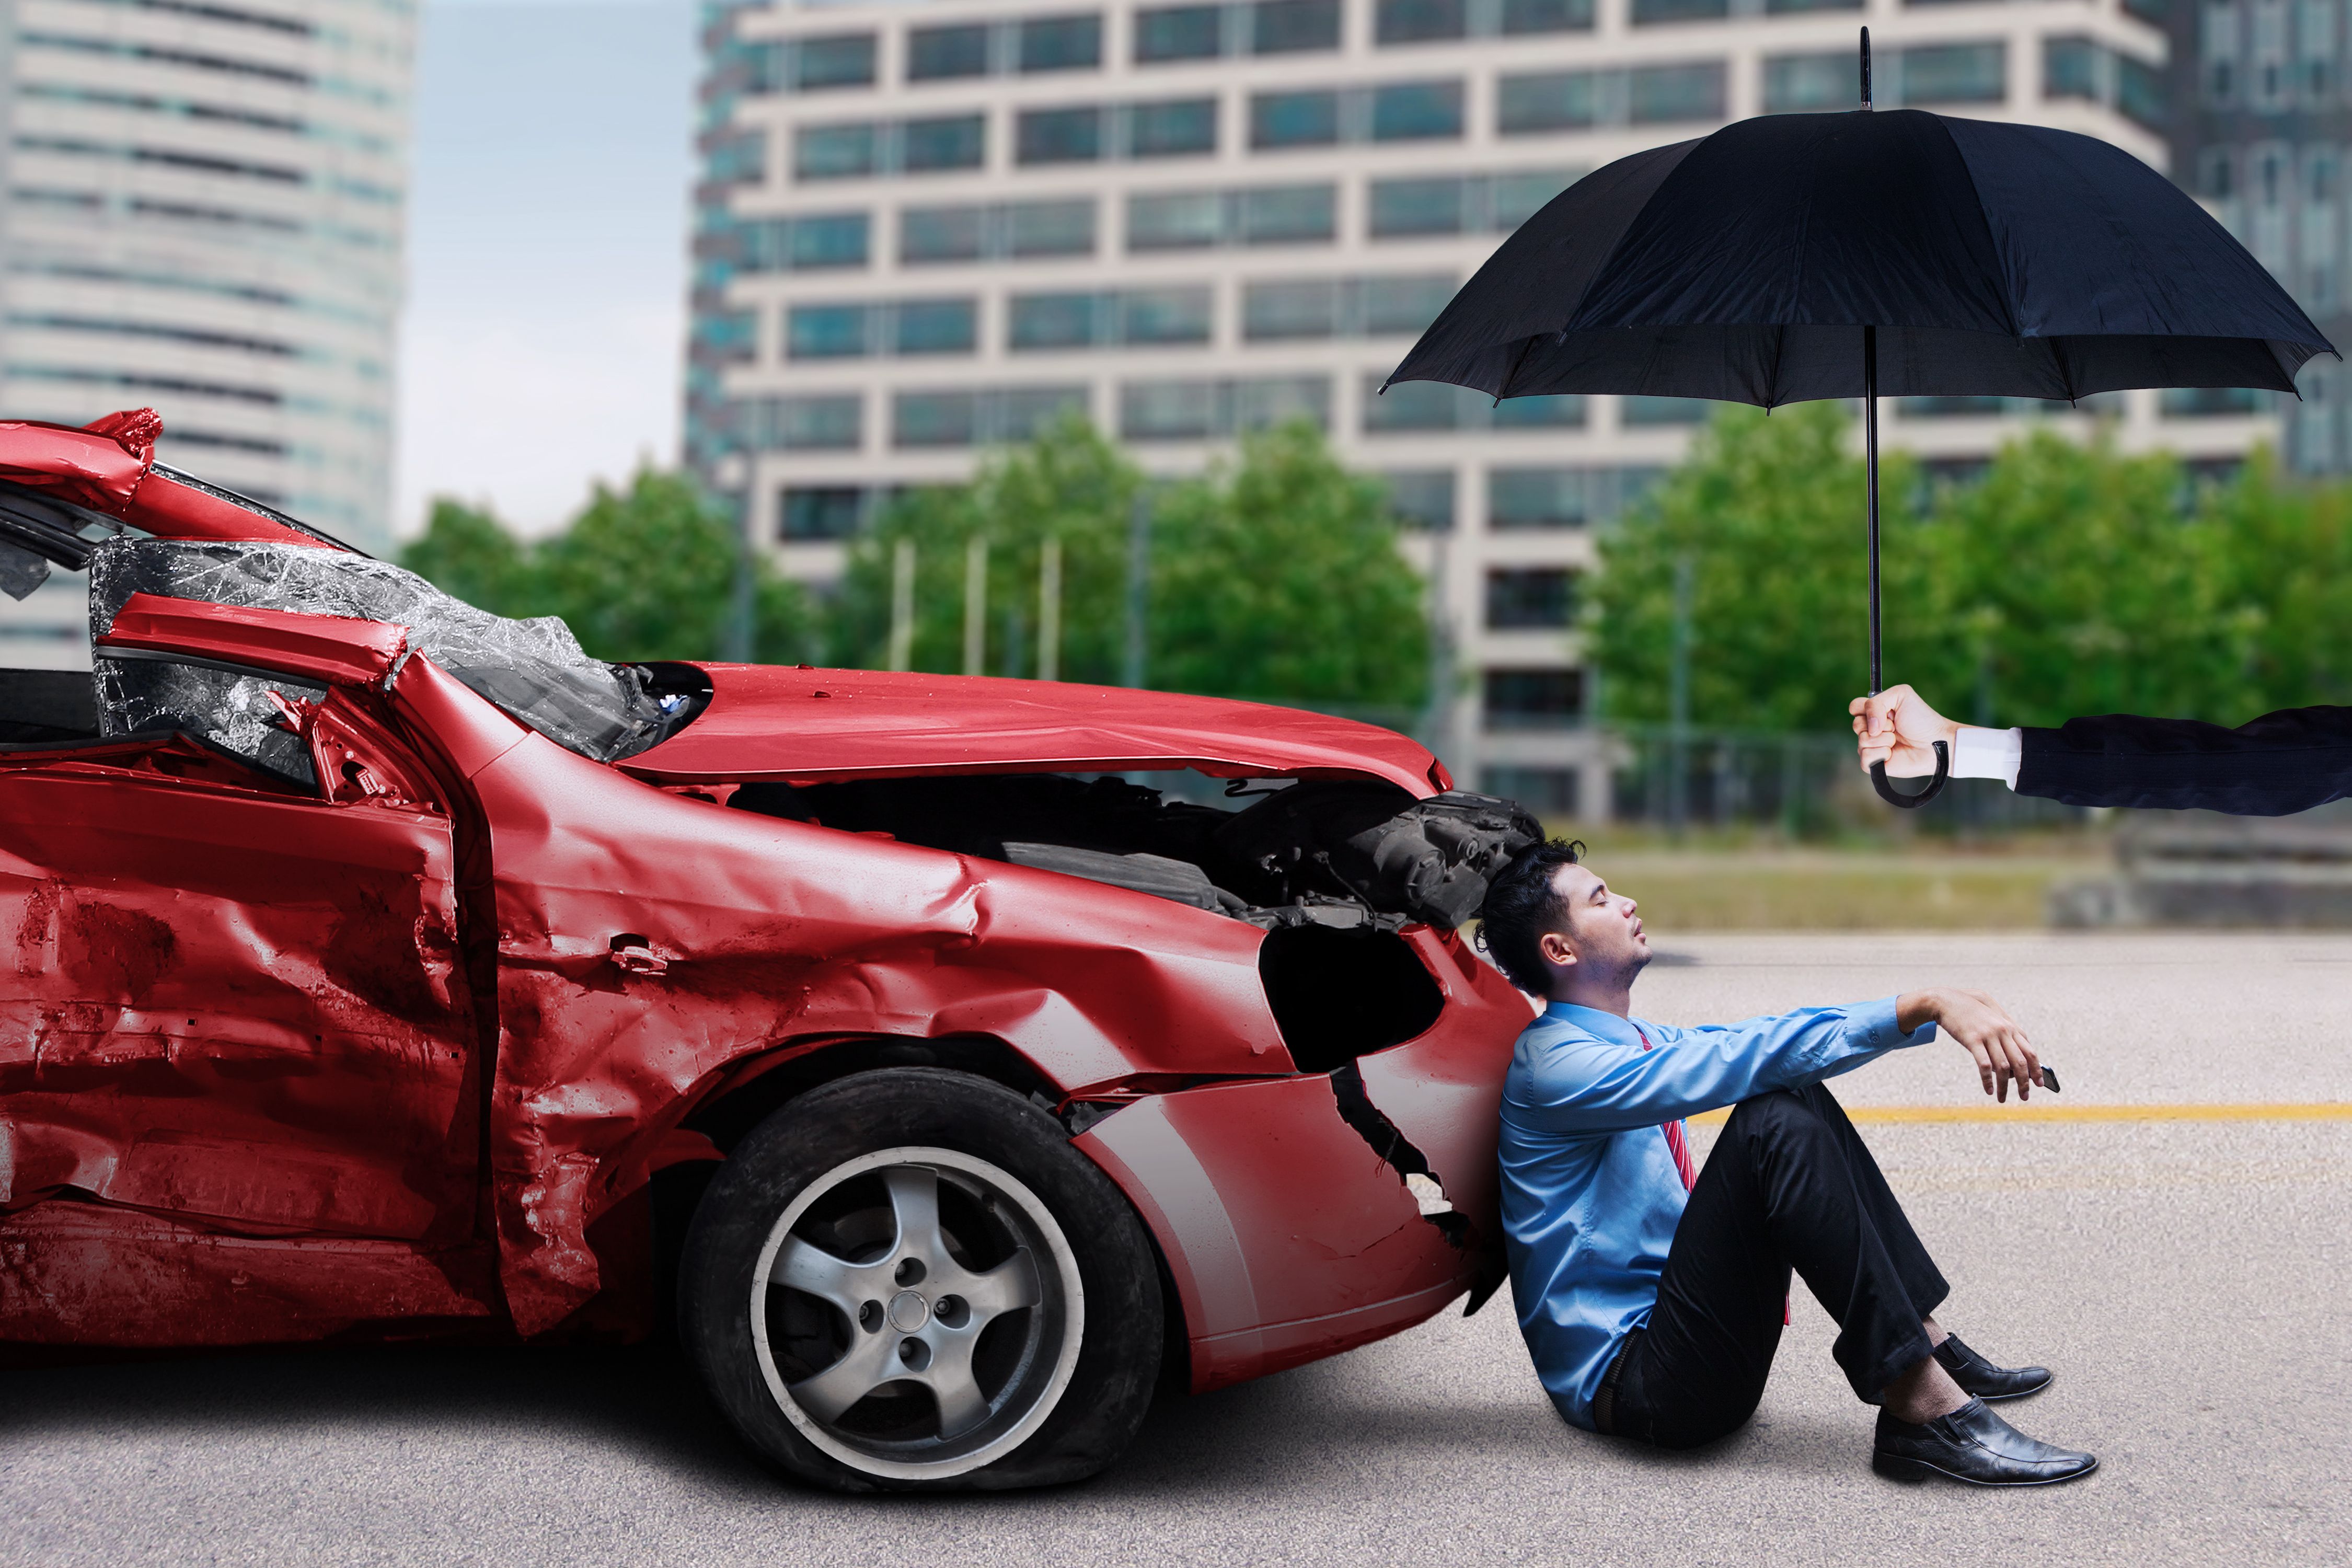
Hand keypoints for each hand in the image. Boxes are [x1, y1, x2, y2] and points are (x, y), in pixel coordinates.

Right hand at [1850, 684, 1958, 777]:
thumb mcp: (1901, 695)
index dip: (1864, 709)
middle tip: (1895, 726)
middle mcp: (1872, 729)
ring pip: (1861, 741)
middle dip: (1878, 725)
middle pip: (1856, 725)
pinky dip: (1880, 754)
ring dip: (1883, 740)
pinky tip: (1892, 753)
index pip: (1854, 707)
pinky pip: (1864, 758)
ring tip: (1897, 740)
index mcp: (1876, 712)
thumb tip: (1869, 727)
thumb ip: (1876, 702)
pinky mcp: (1876, 764)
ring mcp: (1873, 747)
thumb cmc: (1922, 719)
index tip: (1883, 710)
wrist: (1935, 743)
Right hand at [1898, 987, 2042, 1102]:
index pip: (2030, 1052)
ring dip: (2005, 1086)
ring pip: (2004, 1067)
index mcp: (2010, 1027)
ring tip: (2002, 1098)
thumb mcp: (1993, 1020)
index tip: (2039, 1084)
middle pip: (2020, 1062)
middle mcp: (2003, 1031)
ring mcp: (1988, 1035)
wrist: (1947, 1001)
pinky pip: (1985, 1065)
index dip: (2036, 1070)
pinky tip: (1988, 1090)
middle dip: (2024, 1083)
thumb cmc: (1970, 1012)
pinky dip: (1988, 1081)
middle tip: (2024, 1097)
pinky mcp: (1973, 1040)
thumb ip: (2006, 1036)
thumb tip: (2014, 1061)